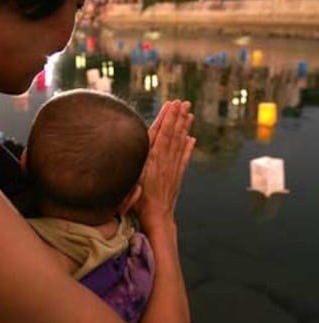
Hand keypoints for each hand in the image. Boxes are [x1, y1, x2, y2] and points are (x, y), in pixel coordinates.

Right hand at [136, 101, 194, 232]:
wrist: (157, 219)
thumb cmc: (139, 202)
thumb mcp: (131, 180)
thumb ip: (134, 163)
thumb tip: (137, 146)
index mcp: (152, 159)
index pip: (160, 133)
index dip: (166, 118)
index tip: (171, 105)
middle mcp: (164, 161)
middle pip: (172, 135)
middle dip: (177, 117)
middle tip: (184, 102)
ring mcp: (172, 168)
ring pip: (180, 143)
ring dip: (184, 127)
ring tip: (189, 113)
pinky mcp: (177, 177)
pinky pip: (184, 158)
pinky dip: (188, 147)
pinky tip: (192, 138)